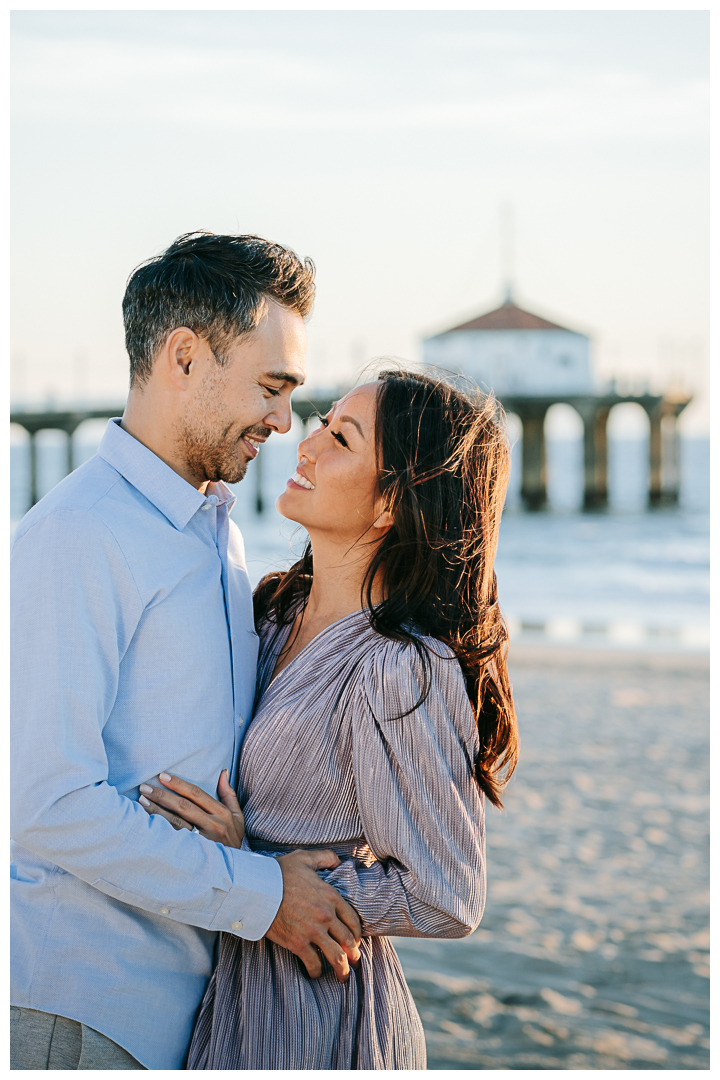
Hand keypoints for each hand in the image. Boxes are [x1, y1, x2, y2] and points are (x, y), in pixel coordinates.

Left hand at [138, 770, 244, 847]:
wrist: (235, 870)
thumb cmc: (233, 839)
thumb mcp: (237, 816)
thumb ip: (229, 794)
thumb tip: (222, 772)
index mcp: (222, 813)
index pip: (197, 794)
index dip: (179, 784)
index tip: (162, 776)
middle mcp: (212, 825)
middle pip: (183, 806)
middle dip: (162, 795)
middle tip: (145, 787)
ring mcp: (202, 841)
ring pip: (175, 823)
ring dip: (157, 811)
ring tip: (141, 801)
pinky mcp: (193, 853)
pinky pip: (173, 839)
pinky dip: (159, 830)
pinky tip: (146, 823)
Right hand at [267, 850, 361, 981]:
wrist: (257, 888)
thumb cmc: (279, 872)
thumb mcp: (305, 858)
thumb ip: (325, 857)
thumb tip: (338, 861)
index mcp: (331, 896)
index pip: (353, 919)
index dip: (357, 933)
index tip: (356, 940)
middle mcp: (326, 916)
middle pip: (348, 941)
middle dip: (354, 954)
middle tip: (354, 962)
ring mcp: (313, 931)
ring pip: (336, 957)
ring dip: (342, 969)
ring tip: (343, 976)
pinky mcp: (297, 943)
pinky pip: (313, 963)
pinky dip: (316, 971)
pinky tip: (316, 972)